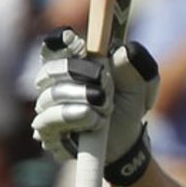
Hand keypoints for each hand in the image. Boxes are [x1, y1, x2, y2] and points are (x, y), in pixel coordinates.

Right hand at [32, 28, 159, 166]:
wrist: (125, 145)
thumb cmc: (126, 109)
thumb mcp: (139, 89)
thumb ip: (134, 69)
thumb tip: (124, 52)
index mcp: (74, 63)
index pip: (56, 46)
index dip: (62, 41)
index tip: (75, 42)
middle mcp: (54, 81)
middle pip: (53, 68)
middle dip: (82, 76)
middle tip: (103, 90)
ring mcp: (47, 105)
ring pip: (53, 94)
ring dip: (84, 101)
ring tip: (106, 113)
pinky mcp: (46, 129)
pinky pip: (50, 119)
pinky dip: (76, 118)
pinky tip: (94, 123)